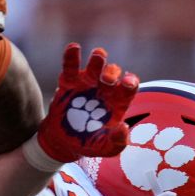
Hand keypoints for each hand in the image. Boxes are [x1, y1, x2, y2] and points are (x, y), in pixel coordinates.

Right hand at [35, 43, 138, 162]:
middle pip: (113, 74)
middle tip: (107, 79)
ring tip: (99, 55)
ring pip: (96, 66)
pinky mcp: (69, 82)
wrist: (64, 141)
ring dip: (98, 60)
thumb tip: (124, 127)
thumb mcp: (105, 148)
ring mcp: (87, 84)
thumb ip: (117, 141)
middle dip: (112, 73)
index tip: (128, 83)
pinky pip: (70, 66)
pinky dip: (71, 56)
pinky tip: (74, 47)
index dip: (130, 82)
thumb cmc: (90, 143)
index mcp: (118, 103)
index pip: (128, 88)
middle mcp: (105, 90)